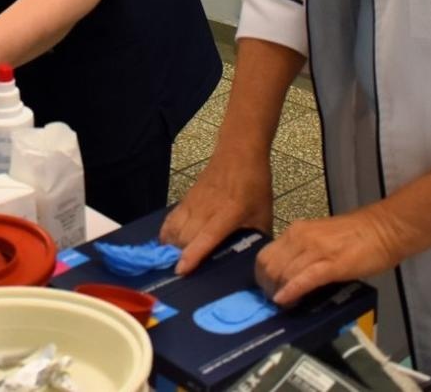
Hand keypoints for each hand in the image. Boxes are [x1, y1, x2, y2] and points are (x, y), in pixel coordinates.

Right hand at [160, 153, 273, 274]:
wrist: (239, 152)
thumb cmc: (255, 184)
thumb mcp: (264, 213)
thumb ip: (258, 238)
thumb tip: (256, 262)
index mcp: (229, 213)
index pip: (206, 237)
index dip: (193, 254)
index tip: (180, 270)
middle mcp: (207, 209)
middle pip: (184, 236)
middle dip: (178, 256)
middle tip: (179, 277)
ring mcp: (193, 203)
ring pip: (175, 228)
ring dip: (171, 247)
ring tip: (171, 263)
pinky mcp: (186, 199)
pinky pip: (171, 219)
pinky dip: (166, 233)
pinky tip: (166, 245)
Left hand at [254, 208, 401, 306]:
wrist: (384, 229)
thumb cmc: (356, 236)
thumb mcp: (320, 241)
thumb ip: (303, 254)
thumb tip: (288, 276)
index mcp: (296, 231)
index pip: (265, 256)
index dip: (263, 278)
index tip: (269, 291)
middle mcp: (300, 237)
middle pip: (269, 267)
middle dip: (268, 288)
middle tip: (277, 303)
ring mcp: (315, 249)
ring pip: (283, 273)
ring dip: (280, 293)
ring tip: (287, 306)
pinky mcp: (332, 264)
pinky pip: (304, 279)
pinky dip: (292, 292)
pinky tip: (286, 301)